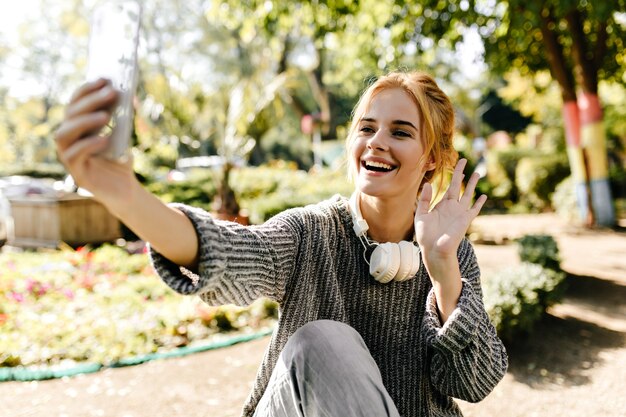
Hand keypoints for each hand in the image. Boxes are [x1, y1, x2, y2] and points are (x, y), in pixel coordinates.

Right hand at [54, 78, 138, 213]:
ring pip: (63, 134)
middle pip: (69, 115)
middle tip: (111, 92)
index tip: (105, 79)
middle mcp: (68, 139)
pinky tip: (105, 139)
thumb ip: (122, 116)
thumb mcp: (124, 134)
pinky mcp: (76, 174)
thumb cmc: (121, 158)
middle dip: (90, 101)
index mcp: (77, 126)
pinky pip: (74, 156)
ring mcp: (68, 157)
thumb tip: (128, 94)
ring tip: (106, 116)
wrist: (126, 190)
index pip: (75, 103)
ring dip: (84, 121)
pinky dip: (88, 144)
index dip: (87, 89)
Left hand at [415, 159, 485, 281]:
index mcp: (441, 205)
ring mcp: (459, 213)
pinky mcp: (465, 220)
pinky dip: (479, 203)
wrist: (434, 250)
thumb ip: (424, 200)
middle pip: (458, 186)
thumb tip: (427, 184)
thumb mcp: (421, 215)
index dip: (452, 176)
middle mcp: (452, 207)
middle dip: (461, 173)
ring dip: (472, 184)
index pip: (448, 187)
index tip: (455, 165)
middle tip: (465, 160)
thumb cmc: (426, 236)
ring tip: (478, 173)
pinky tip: (483, 196)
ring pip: (468, 194)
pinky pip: (474, 209)